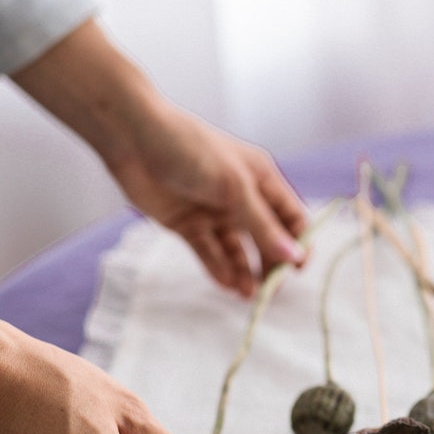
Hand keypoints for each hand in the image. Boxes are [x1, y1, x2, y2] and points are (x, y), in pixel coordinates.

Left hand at [12, 20, 308, 296]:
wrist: (134, 140)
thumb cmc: (191, 150)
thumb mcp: (234, 188)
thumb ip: (263, 226)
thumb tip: (295, 257)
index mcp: (261, 179)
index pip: (290, 216)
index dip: (298, 242)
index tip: (299, 269)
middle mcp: (240, 198)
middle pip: (265, 238)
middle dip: (270, 263)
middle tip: (270, 288)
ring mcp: (213, 213)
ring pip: (236, 250)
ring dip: (244, 271)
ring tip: (246, 293)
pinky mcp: (188, 225)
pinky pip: (209, 252)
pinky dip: (218, 268)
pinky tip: (225, 283)